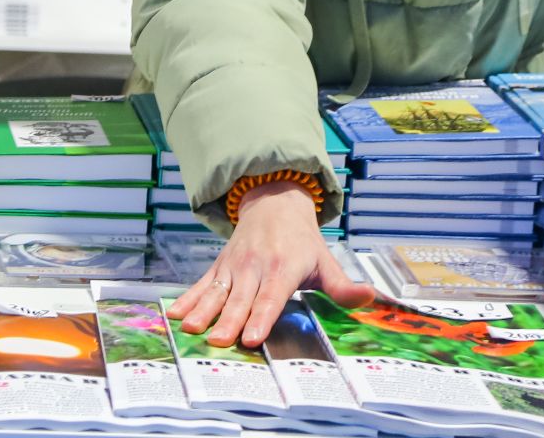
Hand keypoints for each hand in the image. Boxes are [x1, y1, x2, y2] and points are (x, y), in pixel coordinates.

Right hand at [165, 180, 372, 348]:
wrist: (273, 203)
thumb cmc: (302, 240)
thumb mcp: (325, 260)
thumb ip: (343, 286)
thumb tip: (369, 298)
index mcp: (282, 268)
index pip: (271, 297)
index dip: (261, 318)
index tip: (252, 337)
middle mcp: (255, 267)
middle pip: (241, 299)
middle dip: (228, 321)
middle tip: (218, 341)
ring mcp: (234, 266)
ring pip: (217, 292)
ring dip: (203, 310)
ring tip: (190, 328)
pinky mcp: (219, 266)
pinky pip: (201, 284)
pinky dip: (187, 298)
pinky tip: (174, 314)